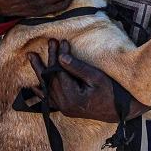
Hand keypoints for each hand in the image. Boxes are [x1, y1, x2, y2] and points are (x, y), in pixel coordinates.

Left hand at [28, 40, 150, 122]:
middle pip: (51, 78)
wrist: (119, 110)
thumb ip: (77, 67)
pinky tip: (33, 85)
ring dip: (40, 71)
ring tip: (32, 57)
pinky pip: (49, 100)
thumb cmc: (110, 91)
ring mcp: (64, 108)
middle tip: (50, 42)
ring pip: (47, 87)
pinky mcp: (66, 109)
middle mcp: (64, 104)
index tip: (62, 41)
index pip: (59, 71)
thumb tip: (61, 57)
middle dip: (50, 58)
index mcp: (71, 96)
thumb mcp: (96, 76)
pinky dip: (41, 91)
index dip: (58, 55)